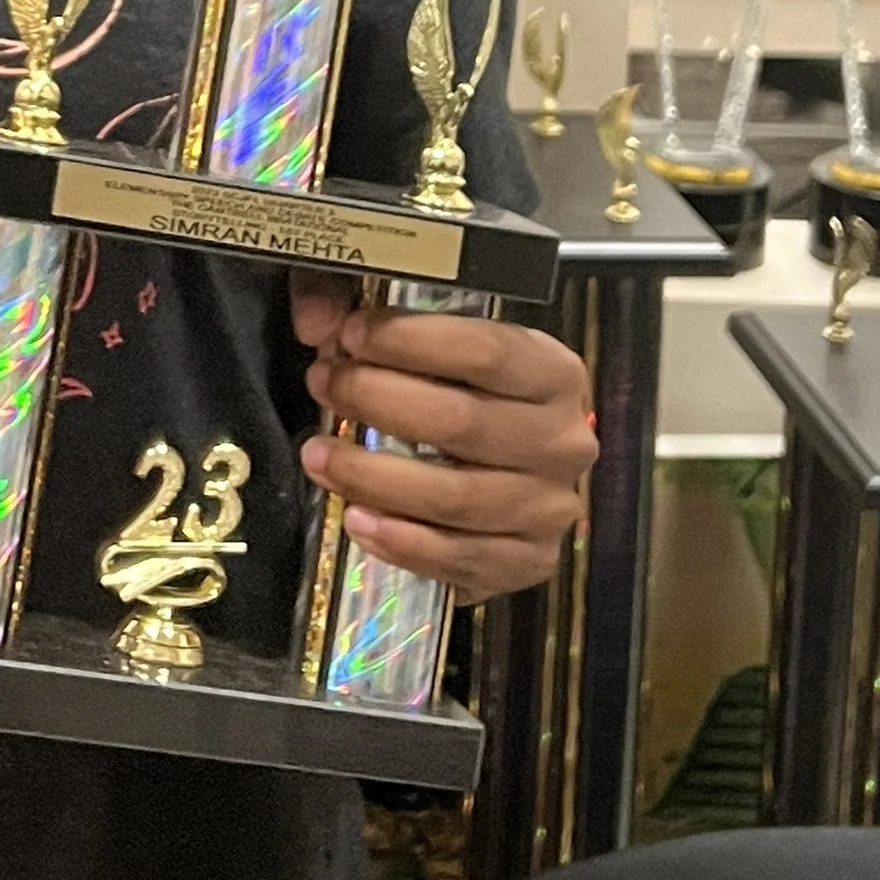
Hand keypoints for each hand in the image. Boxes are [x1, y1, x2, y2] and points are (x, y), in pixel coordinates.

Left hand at [292, 279, 594, 602]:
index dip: (410, 340)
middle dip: (377, 400)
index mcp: (554, 373)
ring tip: (319, 456)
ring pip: (455, 497)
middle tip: (323, 385)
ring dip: (373, 477)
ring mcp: (549, 508)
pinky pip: (459, 558)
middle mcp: (562, 440)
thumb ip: (371, 317)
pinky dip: (402, 542)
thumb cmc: (465, 396)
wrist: (512, 475)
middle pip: (463, 421)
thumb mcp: (435, 343)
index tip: (349, 334)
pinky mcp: (528, 562)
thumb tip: (316, 321)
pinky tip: (358, 519)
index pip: (485, 350)